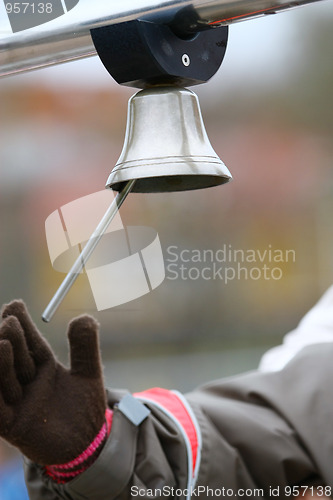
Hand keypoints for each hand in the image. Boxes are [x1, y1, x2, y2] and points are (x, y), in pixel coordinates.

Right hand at [0, 300, 106, 464]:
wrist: (87, 445)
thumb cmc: (85, 407)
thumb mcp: (89, 372)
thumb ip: (85, 346)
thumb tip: (83, 316)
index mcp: (42, 366)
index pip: (29, 341)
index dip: (22, 323)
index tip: (15, 304)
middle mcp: (25, 381)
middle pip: (14, 356)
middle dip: (11, 337)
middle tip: (9, 319)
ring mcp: (16, 403)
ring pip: (2, 378)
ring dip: (1, 361)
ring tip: (3, 340)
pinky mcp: (11, 425)